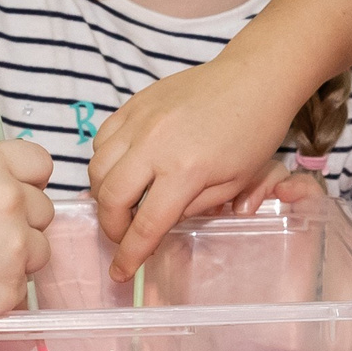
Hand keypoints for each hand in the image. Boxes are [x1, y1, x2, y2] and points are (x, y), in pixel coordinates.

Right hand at [0, 140, 53, 337]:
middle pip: (42, 209)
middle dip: (20, 222)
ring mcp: (14, 246)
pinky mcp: (10, 288)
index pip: (38, 162)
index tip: (15, 192)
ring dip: (15, 257)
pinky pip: (18, 286)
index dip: (27, 179)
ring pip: (38, 250)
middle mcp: (8, 200)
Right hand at [88, 56, 306, 277]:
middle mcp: (154, 144)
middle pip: (110, 197)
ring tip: (122, 203)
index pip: (146, 224)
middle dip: (111, 226)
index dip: (130, 254)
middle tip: (122, 236)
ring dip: (103, 193)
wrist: (254, 78)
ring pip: (97, 166)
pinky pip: (103, 138)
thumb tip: (160, 222)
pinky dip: (105, 160)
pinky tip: (123, 168)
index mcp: (185, 170)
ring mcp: (140, 120)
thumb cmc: (254, 132)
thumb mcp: (234, 182)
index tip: (121, 272)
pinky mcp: (135, 103)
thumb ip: (193, 207)